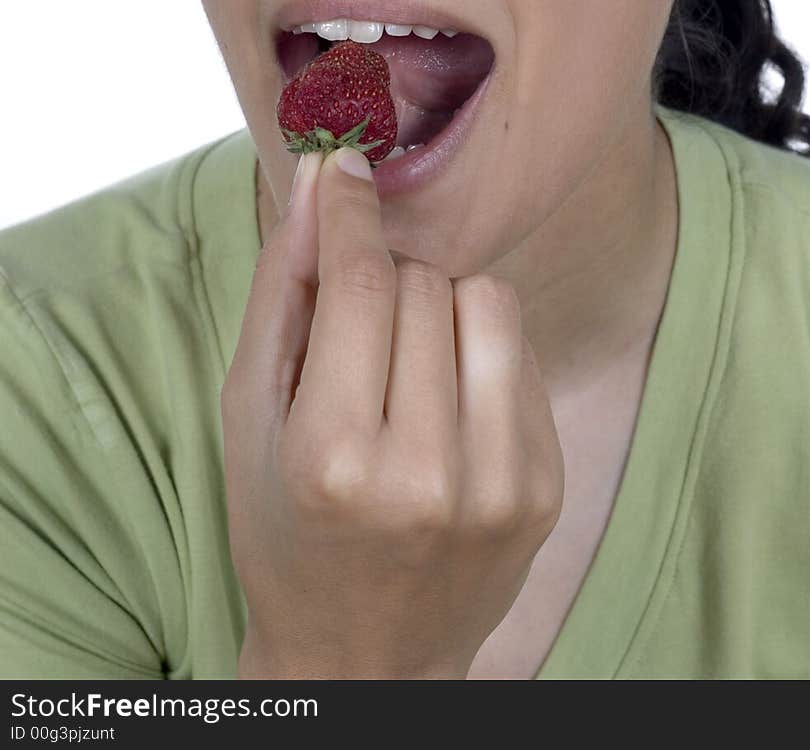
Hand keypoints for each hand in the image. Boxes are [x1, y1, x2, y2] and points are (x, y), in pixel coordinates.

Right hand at [221, 147, 564, 679]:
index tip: (343, 166)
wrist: (365, 654)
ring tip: (407, 360)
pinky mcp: (545, 486)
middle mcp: (430, 475)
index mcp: (337, 460)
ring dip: (442, 304)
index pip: (363, 285)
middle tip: (358, 326)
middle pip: (425, 285)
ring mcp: (501, 485)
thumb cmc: (286, 528)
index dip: (350, 213)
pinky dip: (479, 351)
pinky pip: (521, 352)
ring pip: (488, 300)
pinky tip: (445, 402)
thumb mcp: (251, 416)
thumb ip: (282, 293)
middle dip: (385, 280)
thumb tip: (318, 182)